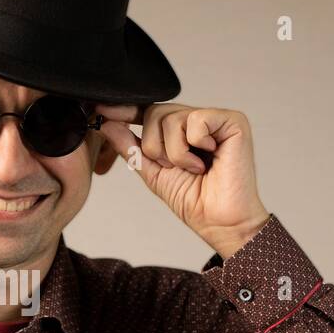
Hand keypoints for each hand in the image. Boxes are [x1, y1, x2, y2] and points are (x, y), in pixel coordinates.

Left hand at [95, 103, 270, 258]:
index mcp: (182, 131)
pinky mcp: (232, 121)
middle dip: (154, 147)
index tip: (101, 111)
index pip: (149, 112)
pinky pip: (195, 120)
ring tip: (193, 168)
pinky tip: (208, 160)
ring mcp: (216, 118)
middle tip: (175, 168)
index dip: (127, 111)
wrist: (219, 222)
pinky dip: (193, 147)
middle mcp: (198, 120)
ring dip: (174, 153)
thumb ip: (131, 148)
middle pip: (155, 113)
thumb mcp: (152, 172)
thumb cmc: (193, 200)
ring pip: (171, 118)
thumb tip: (107, 124)